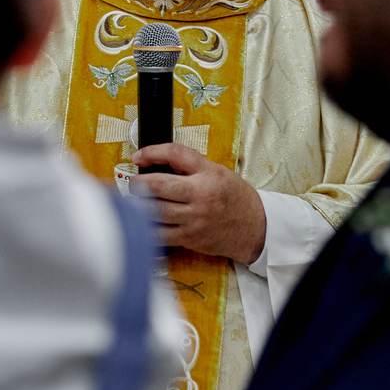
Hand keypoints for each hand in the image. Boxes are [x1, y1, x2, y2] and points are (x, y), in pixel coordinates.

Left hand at [130, 143, 266, 263]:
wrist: (255, 227)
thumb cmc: (234, 197)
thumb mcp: (217, 171)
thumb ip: (189, 166)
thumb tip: (157, 160)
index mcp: (208, 173)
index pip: (175, 154)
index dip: (151, 152)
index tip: (138, 156)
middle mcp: (200, 195)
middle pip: (157, 185)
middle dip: (137, 182)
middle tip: (133, 182)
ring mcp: (194, 219)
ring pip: (154, 211)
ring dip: (137, 205)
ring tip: (134, 201)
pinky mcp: (189, 238)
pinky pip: (159, 235)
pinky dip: (145, 228)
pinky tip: (140, 222)